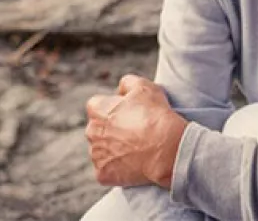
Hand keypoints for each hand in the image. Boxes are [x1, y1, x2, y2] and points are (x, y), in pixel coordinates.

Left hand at [85, 74, 188, 188]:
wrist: (166, 148)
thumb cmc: (155, 115)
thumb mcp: (144, 86)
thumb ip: (126, 83)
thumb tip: (120, 89)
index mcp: (97, 110)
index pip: (97, 106)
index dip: (112, 108)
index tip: (127, 114)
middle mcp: (91, 132)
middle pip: (97, 129)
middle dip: (110, 130)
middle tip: (133, 132)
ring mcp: (96, 155)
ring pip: (101, 151)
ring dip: (113, 150)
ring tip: (135, 149)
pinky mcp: (102, 174)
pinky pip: (106, 171)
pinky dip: (116, 169)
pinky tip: (132, 164)